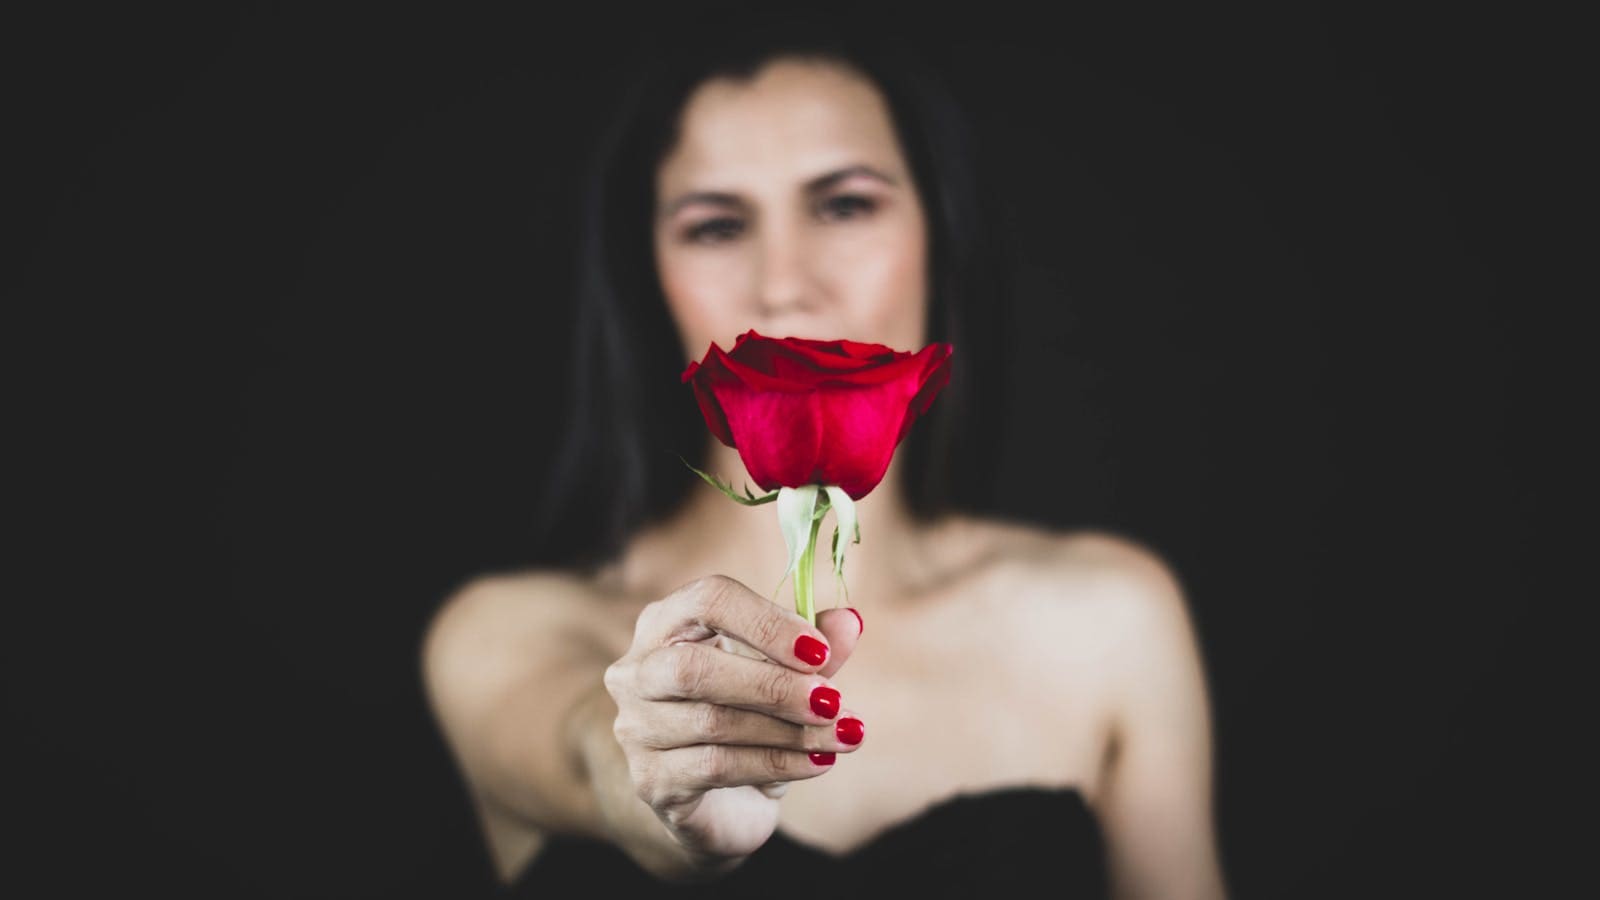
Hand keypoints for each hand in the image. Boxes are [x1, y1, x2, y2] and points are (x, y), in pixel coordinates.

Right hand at [603, 574, 864, 862]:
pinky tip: (819, 762)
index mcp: (667, 623)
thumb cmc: (750, 718)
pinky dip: (778, 763)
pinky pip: (717, 767)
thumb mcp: (787, 677)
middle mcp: (638, 671)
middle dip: (772, 685)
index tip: (820, 651)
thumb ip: (813, 648)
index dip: (766, 622)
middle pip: (693, 668)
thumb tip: (850, 621)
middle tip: (831, 700)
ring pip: (711, 723)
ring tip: (844, 735)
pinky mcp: (650, 781)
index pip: (708, 600)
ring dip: (789, 731)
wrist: (720, 799)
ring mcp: (635, 729)